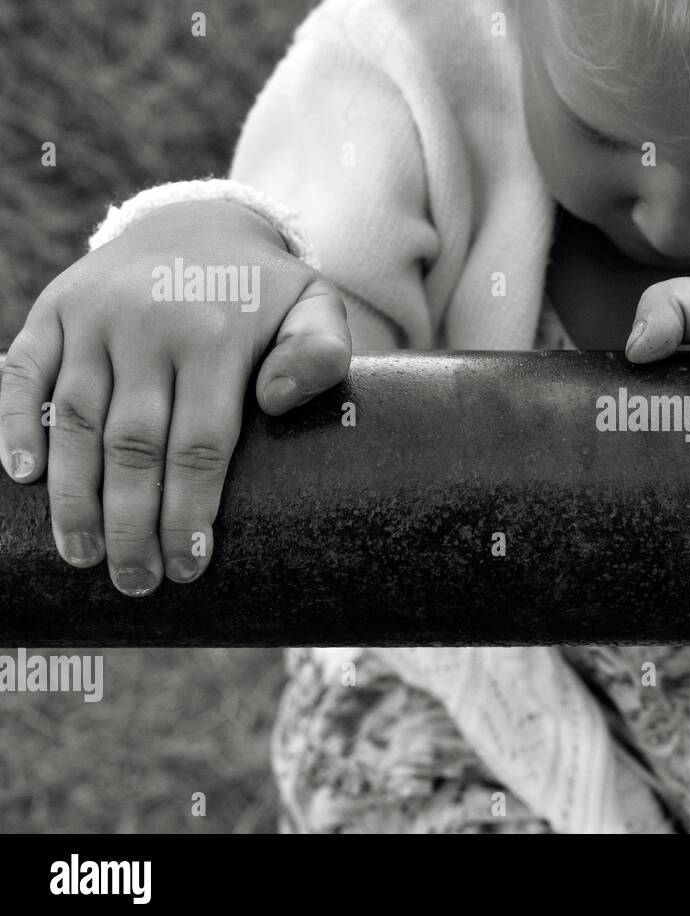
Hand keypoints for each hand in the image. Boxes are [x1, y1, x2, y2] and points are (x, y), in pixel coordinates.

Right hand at [0, 200, 350, 595]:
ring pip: (75, 420)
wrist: (199, 223)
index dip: (190, 510)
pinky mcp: (52, 312)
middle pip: (134, 445)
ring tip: (82, 555)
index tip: (188, 566)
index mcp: (216, 335)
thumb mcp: (316, 308)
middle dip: (131, 522)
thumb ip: (320, 352)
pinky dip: (14, 423)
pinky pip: (21, 372)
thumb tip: (276, 402)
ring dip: (72, 495)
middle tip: (136, 580)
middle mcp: (148, 325)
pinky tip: (21, 477)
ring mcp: (93, 318)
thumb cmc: (264, 293)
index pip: (200, 444)